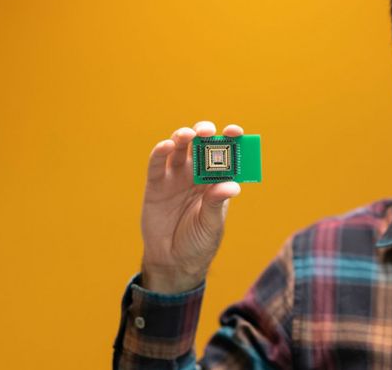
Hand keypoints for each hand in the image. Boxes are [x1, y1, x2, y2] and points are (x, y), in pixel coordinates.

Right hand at [139, 121, 242, 293]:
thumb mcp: (211, 224)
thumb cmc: (198, 242)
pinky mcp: (156, 184)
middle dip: (205, 134)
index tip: (235, 131)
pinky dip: (160, 152)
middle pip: (201, 146)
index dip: (231, 141)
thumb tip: (231, 186)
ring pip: (179, 149)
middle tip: (208, 131)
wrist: (173, 261)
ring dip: (183, 137)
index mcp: (216, 181)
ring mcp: (176, 177)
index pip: (226, 156)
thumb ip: (217, 203)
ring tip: (188, 135)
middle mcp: (197, 174)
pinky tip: (166, 146)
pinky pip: (157, 164)